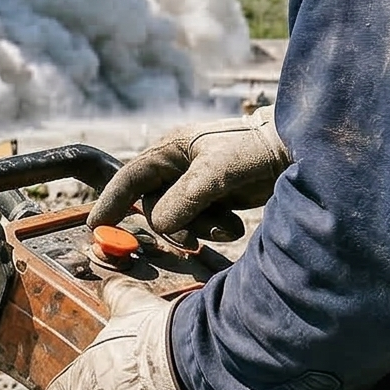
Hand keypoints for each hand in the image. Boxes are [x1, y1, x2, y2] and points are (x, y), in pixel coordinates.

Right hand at [89, 108, 289, 245]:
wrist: (294, 152)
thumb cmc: (253, 151)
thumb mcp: (215, 173)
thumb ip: (184, 199)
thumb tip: (158, 224)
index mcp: (170, 149)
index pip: (130, 177)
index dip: (110, 200)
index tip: (95, 225)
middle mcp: (178, 167)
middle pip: (155, 207)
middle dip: (178, 225)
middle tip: (196, 239)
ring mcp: (195, 185)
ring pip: (178, 219)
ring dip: (200, 228)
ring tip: (229, 225)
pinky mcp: (214, 199)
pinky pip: (199, 223)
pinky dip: (213, 228)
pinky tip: (234, 222)